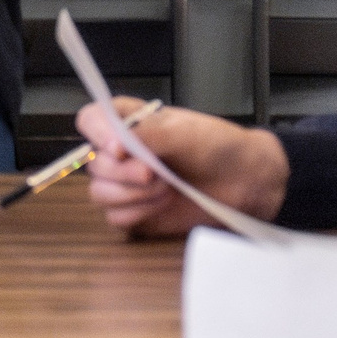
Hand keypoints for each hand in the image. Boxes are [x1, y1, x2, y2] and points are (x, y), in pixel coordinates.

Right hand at [75, 99, 289, 238]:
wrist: (245, 182)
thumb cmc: (219, 147)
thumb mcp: (184, 133)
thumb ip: (148, 135)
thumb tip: (115, 144)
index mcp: (130, 122)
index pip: (91, 120)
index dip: (97, 134)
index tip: (118, 148)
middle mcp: (123, 153)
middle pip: (93, 163)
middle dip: (122, 173)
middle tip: (154, 174)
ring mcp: (127, 183)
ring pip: (100, 193)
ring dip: (132, 195)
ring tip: (166, 189)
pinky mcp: (135, 211)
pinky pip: (115, 217)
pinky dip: (137, 213)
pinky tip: (163, 204)